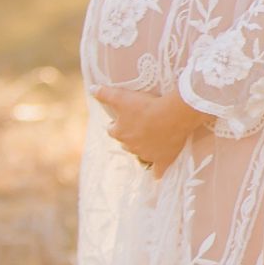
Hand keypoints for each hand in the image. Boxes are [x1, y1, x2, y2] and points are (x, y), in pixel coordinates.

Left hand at [91, 85, 212, 178]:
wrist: (172, 115)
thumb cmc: (146, 105)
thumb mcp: (122, 97)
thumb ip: (105, 94)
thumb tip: (91, 89)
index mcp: (119, 132)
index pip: (112, 130)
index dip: (117, 123)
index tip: (125, 117)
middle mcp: (130, 146)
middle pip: (126, 142)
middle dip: (130, 135)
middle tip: (141, 124)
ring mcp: (146, 154)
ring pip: (140, 153)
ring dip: (143, 147)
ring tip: (152, 137)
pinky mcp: (162, 160)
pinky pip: (157, 171)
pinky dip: (156, 173)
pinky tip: (156, 175)